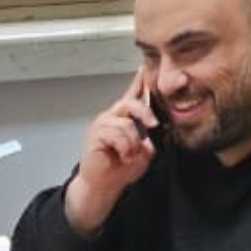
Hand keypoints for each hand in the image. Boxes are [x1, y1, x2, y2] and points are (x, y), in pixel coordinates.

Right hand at [63, 64, 158, 235]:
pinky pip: (118, 134)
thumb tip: (155, 126)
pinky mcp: (95, 134)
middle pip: (131, 103)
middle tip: (154, 124)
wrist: (104, 185)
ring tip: (130, 155)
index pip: (133, 94)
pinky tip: (122, 156)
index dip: (139, 80)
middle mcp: (112, 117)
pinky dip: (125, 148)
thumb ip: (150, 135)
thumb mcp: (145, 150)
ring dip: (133, 142)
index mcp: (124, 118)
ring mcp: (102, 124)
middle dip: (145, 113)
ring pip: (126, 123)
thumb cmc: (122, 168)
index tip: (145, 65)